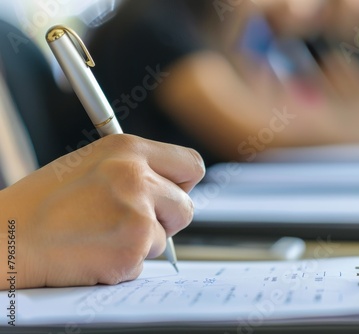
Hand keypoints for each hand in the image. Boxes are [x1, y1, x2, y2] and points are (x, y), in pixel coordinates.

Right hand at [0, 134, 204, 288]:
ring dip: (140, 243)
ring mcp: (136, 213)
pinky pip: (144, 263)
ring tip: (99, 236)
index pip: (191, 164)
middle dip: (166, 220)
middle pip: (186, 207)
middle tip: (132, 223)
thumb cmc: (40, 204)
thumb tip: (169, 187)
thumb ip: (134, 170)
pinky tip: (93, 252)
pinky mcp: (131, 249)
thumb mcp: (91, 165)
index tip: (173, 194)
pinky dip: (123, 264)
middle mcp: (137, 176)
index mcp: (127, 149)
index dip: (184, 184)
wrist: (4, 238)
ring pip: (165, 238)